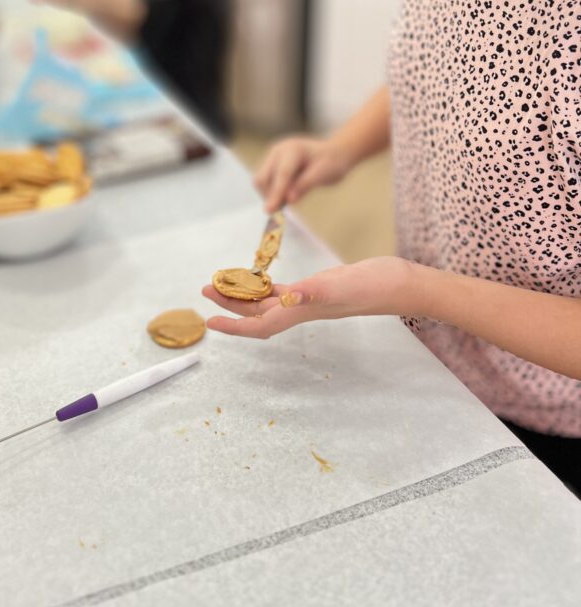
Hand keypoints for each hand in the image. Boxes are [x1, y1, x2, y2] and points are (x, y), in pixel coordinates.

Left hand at [202, 256, 415, 338]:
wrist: (402, 283)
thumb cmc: (376, 286)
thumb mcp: (342, 285)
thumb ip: (313, 293)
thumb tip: (287, 297)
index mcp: (303, 311)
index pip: (260, 325)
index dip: (234, 326)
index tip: (209, 322)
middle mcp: (302, 309)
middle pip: (257, 313)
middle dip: (230, 305)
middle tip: (205, 290)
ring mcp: (310, 300)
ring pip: (268, 302)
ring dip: (245, 295)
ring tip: (223, 283)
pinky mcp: (319, 289)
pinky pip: (284, 291)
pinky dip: (268, 286)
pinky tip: (259, 280)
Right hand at [254, 135, 352, 211]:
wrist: (334, 154)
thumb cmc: (332, 162)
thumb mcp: (324, 174)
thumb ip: (305, 185)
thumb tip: (289, 199)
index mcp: (293, 149)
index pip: (282, 174)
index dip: (276, 192)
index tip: (270, 210)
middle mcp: (279, 151)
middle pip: (263, 177)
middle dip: (270, 195)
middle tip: (281, 211)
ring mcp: (273, 158)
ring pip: (262, 182)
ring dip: (271, 195)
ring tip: (288, 202)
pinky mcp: (272, 166)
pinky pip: (266, 184)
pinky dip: (273, 194)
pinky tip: (287, 197)